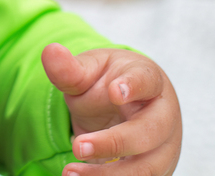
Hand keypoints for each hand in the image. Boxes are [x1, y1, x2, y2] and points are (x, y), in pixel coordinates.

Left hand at [42, 44, 181, 175]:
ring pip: (145, 168)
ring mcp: (164, 147)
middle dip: (113, 143)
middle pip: (148, 132)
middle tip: (77, 146)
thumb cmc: (109, 82)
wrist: (124, 103)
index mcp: (149, 80)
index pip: (147, 81)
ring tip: (70, 172)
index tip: (114, 92)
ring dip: (108, 174)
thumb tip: (50, 51)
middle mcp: (164, 116)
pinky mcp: (156, 169)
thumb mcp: (89, 70)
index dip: (133, 86)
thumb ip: (70, 68)